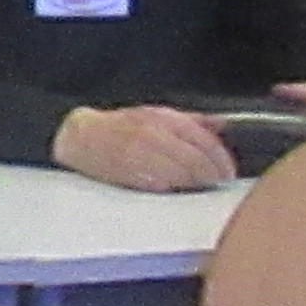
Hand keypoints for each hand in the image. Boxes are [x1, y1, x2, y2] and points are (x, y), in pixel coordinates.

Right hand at [54, 102, 238, 192]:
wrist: (78, 137)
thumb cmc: (117, 127)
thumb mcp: (156, 114)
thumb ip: (191, 120)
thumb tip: (222, 123)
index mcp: (162, 118)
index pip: (202, 139)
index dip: (220, 158)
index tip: (227, 171)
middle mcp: (153, 134)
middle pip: (195, 159)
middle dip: (211, 174)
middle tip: (217, 182)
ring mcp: (141, 155)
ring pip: (181, 174)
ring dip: (195, 184)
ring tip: (200, 188)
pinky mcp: (129, 174)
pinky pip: (161, 185)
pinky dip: (174, 189)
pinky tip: (178, 191)